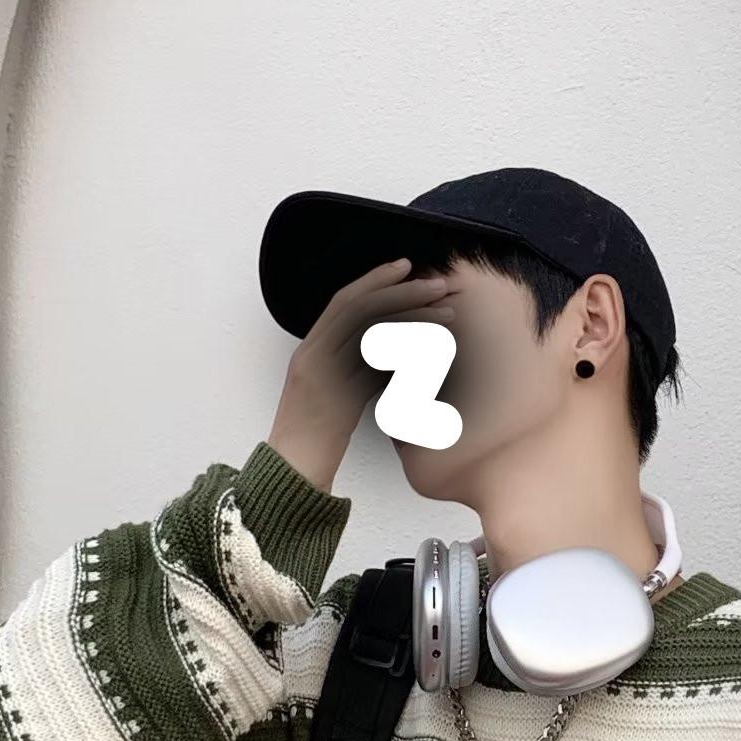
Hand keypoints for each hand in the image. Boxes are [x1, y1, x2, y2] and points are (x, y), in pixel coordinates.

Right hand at [265, 257, 453, 490]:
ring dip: (413, 318)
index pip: (344, 301)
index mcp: (308, 350)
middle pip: (360, 308)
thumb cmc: (315, 440)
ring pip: (371, 333)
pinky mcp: (337, 400)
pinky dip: (406, 357)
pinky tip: (434, 351)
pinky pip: (377, 369)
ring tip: (447, 312)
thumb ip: (353, 368)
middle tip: (438, 284)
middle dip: (402, 291)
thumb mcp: (331, 394)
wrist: (293, 473)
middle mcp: (311, 356)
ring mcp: (321, 376)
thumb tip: (393, 349)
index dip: (376, 280)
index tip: (407, 267)